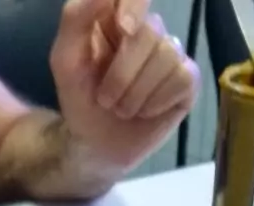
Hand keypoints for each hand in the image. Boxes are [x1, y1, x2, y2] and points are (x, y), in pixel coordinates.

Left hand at [49, 0, 198, 173]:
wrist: (96, 144)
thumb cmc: (80, 98)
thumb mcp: (65, 58)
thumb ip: (77, 18)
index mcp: (116, 16)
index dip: (134, 6)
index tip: (123, 28)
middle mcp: (147, 29)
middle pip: (150, 32)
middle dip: (123, 74)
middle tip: (106, 99)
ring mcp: (171, 53)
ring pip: (167, 56)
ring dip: (137, 93)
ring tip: (123, 108)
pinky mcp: (188, 79)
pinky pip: (184, 77)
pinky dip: (158, 101)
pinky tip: (146, 111)